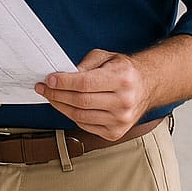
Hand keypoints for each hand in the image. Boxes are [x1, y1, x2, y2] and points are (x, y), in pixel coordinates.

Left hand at [35, 49, 151, 139]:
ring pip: (80, 116)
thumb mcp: (106, 57)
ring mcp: (121, 120)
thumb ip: (85, 65)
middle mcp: (124, 101)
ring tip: (52, 97)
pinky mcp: (115, 132)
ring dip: (60, 106)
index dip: (63, 82)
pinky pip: (85, 126)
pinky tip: (67, 107)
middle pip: (80, 101)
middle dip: (57, 94)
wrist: (147, 86)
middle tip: (44, 88)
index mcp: (122, 79)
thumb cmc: (125, 71)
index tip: (49, 80)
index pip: (85, 83)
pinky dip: (72, 116)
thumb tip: (63, 76)